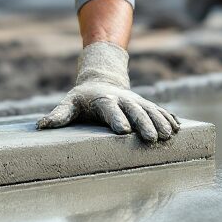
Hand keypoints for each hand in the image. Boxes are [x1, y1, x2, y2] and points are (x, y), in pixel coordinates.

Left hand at [37, 41, 179, 142]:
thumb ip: (58, 115)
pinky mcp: (145, 105)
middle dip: (144, 124)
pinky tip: (179, 129)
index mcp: (103, 100)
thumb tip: (41, 126)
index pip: (110, 110)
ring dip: (161, 122)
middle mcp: (122, 100)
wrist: (101, 81)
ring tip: (170, 136)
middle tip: (152, 139)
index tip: (123, 131)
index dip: (116, 119)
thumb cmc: (82, 100)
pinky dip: (169, 118)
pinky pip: (160, 111)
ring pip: (151, 111)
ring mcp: (136, 101)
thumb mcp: (69, 104)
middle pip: (135, 111)